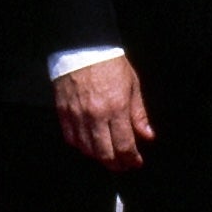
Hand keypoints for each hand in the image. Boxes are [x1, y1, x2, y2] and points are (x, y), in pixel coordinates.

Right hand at [53, 55, 152, 171]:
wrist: (82, 46)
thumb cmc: (110, 63)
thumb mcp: (132, 84)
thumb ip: (139, 113)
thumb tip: (148, 136)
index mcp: (117, 107)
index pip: (125, 146)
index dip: (131, 159)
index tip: (136, 162)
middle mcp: (96, 115)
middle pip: (105, 154)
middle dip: (117, 165)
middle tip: (123, 164)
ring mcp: (77, 115)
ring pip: (87, 150)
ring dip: (99, 157)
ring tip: (108, 155)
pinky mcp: (63, 112)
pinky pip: (71, 139)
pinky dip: (81, 146)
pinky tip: (89, 143)